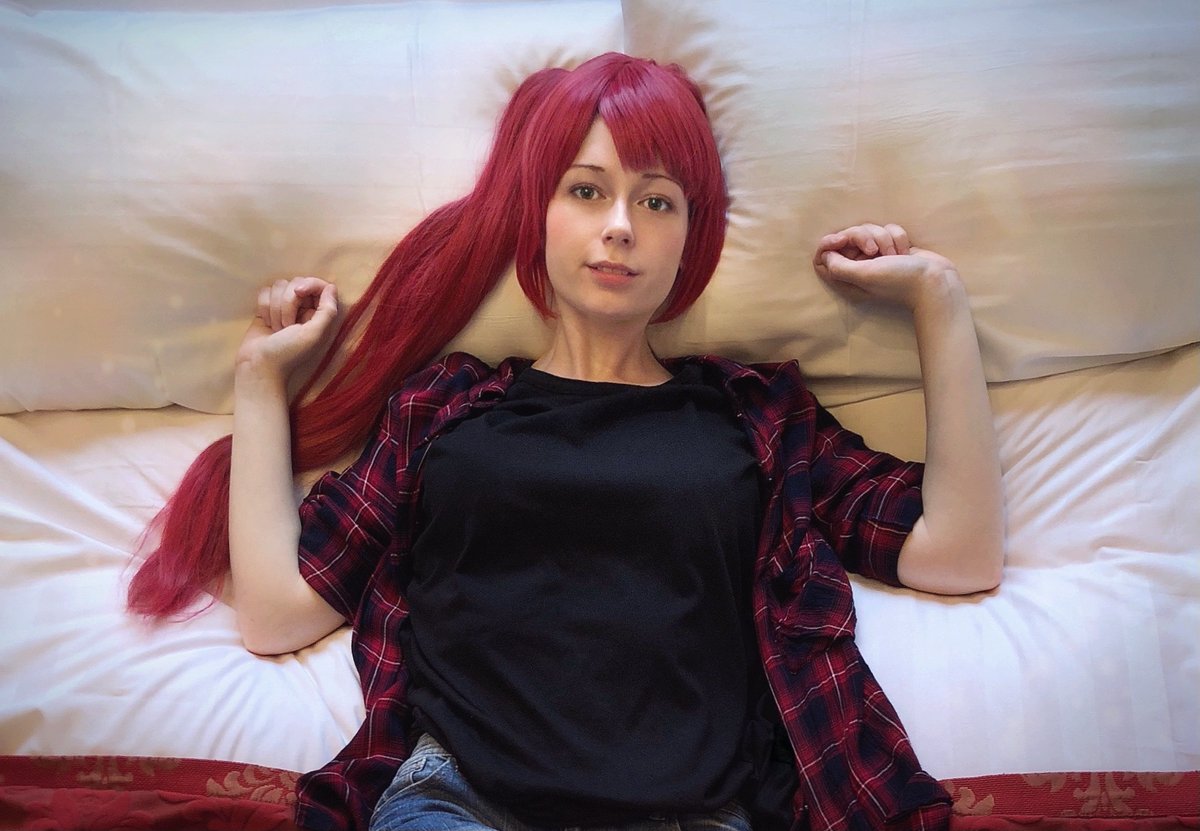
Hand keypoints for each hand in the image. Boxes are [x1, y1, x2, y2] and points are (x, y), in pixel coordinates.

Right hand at [235, 277, 339, 391]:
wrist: (258, 365)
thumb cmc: (288, 353)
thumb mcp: (314, 334)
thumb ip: (327, 310)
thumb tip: (331, 287)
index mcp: (319, 315)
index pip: (319, 285)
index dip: (308, 284)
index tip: (298, 292)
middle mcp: (303, 309)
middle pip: (296, 283)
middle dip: (288, 302)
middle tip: (287, 325)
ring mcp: (284, 308)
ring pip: (279, 286)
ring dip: (275, 308)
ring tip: (276, 328)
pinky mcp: (266, 309)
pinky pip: (264, 292)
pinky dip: (263, 307)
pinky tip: (266, 323)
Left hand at [813, 223, 958, 310]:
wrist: (935, 280)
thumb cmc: (899, 280)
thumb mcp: (864, 275)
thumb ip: (839, 266)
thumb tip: (826, 254)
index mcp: (846, 279)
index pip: (823, 257)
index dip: (829, 243)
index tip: (841, 239)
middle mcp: (858, 268)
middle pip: (846, 238)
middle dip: (863, 237)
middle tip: (874, 250)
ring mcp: (876, 257)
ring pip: (868, 230)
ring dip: (884, 238)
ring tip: (894, 255)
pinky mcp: (892, 248)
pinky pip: (887, 230)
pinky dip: (897, 237)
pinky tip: (905, 252)